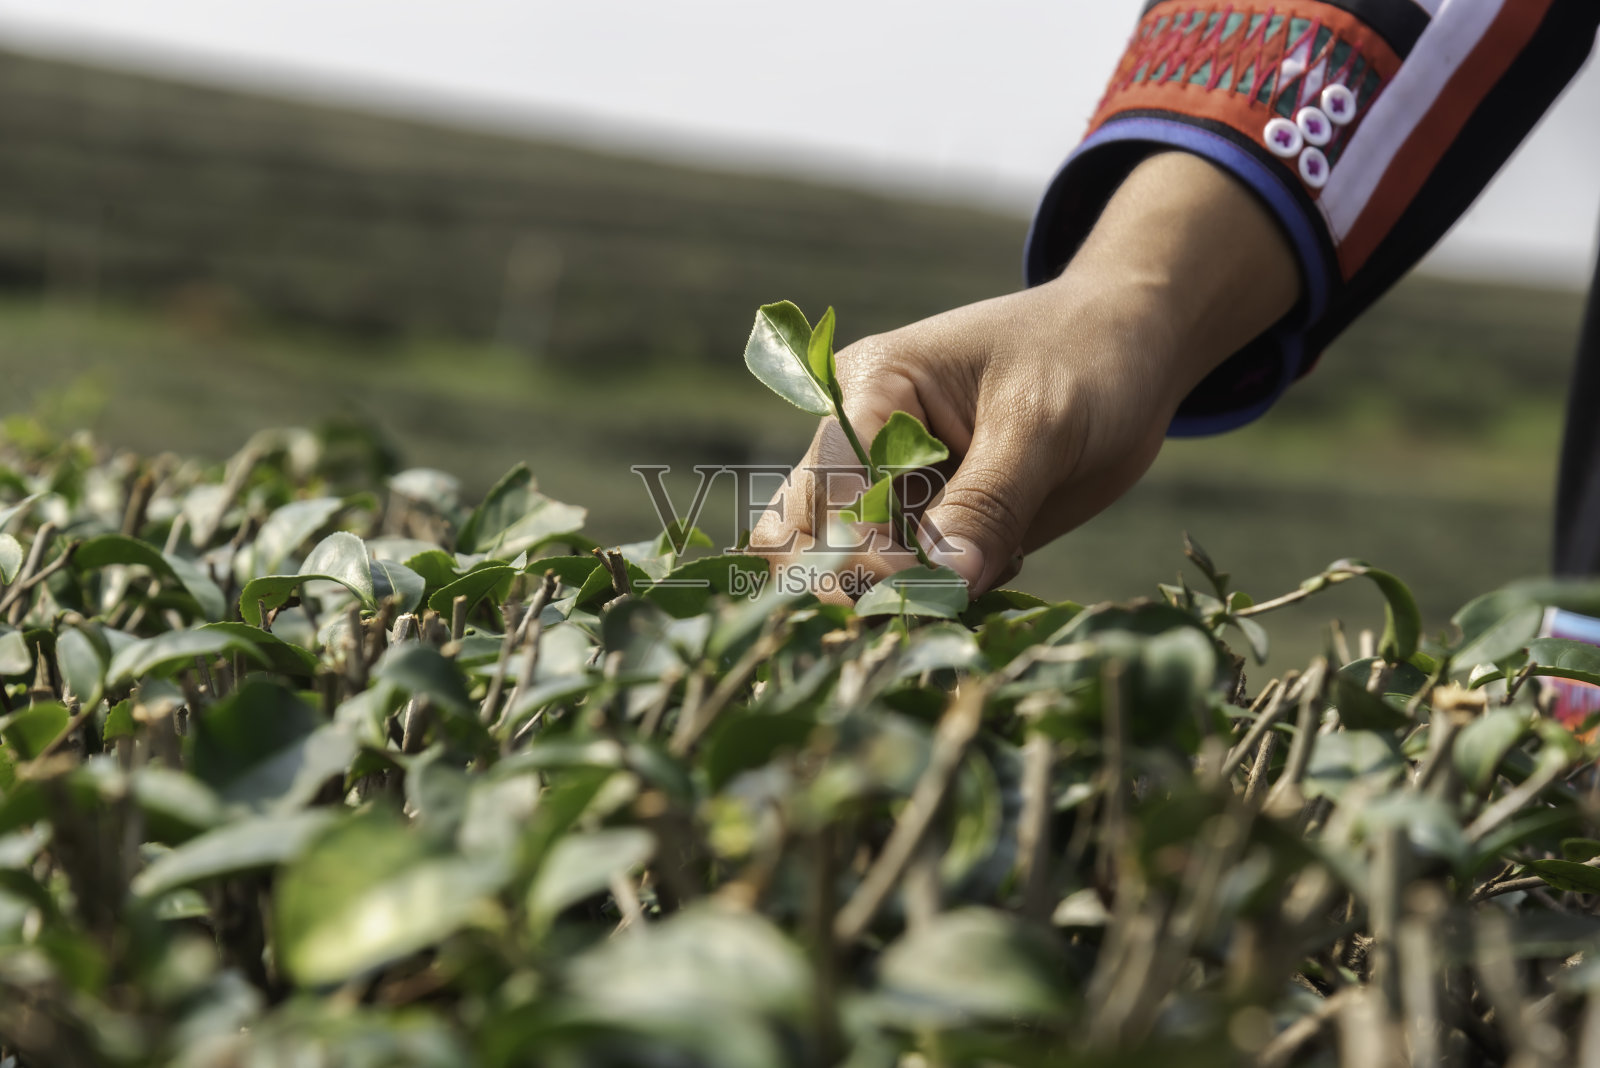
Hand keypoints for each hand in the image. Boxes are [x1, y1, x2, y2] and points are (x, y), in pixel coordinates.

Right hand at [750, 152, 1301, 598]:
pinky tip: (998, 565)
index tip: (922, 591)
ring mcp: (883, 490)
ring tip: (975, 577)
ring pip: (840, 571)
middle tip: (940, 601)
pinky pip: (900, 585)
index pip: (830, 493)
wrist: (1128, 350)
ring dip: (892, 599)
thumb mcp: (1044, 424)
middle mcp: (854, 443)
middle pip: (807, 538)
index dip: (860, 554)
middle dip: (860, 586)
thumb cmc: (1085, 359)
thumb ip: (990, 503)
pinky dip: (936, 599)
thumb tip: (946, 585)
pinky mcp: (918, 528)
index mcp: (867, 392)